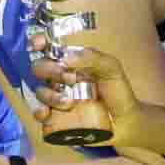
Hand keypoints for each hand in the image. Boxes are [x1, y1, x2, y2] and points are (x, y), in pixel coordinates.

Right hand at [43, 45, 164, 153]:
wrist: (125, 123)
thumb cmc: (118, 92)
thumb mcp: (111, 69)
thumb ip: (93, 58)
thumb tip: (66, 58)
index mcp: (71, 62)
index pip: (48, 47)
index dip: (38, 42)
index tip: (38, 44)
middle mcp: (59, 78)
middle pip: (38, 68)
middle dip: (48, 70)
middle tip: (69, 78)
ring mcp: (55, 98)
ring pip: (39, 91)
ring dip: (49, 95)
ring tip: (69, 102)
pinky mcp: (55, 118)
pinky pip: (39, 113)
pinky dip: (39, 112)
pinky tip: (47, 113)